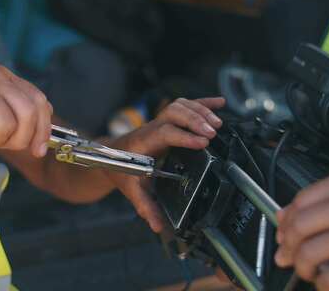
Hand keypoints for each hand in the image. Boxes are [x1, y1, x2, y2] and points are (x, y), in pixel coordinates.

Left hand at [108, 97, 224, 231]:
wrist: (109, 155)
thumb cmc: (119, 169)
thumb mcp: (131, 189)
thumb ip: (145, 206)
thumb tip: (158, 225)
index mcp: (143, 143)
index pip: (164, 133)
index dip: (183, 136)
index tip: (202, 142)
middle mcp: (152, 128)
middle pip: (173, 113)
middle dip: (194, 120)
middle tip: (213, 133)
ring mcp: (159, 122)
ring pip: (179, 106)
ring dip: (200, 111)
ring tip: (217, 125)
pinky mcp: (167, 121)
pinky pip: (185, 106)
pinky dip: (202, 103)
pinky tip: (219, 103)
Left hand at [275, 168, 328, 290]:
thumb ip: (322, 202)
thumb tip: (282, 217)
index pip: (302, 200)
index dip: (286, 222)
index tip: (283, 235)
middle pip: (300, 225)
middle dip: (288, 246)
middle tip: (289, 257)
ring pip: (310, 252)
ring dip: (302, 268)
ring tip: (309, 271)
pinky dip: (323, 285)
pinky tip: (328, 283)